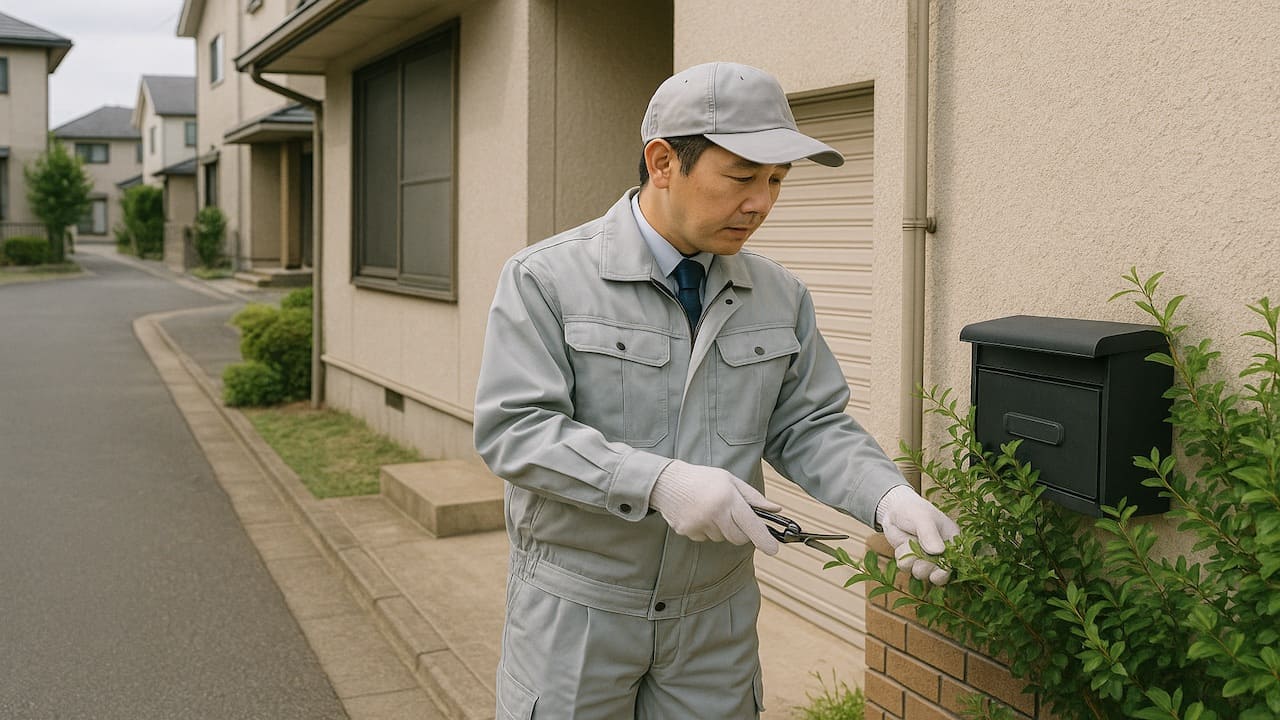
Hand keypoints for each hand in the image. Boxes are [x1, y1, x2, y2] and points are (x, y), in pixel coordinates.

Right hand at [649, 460, 781, 554]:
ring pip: (721, 538)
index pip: (751, 524)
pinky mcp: (687, 532)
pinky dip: (706, 530)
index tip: (773, 550)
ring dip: (721, 529)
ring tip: (710, 509)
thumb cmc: (702, 479)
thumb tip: (776, 509)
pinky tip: (698, 514)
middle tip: (733, 517)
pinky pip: (705, 538)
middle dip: (741, 532)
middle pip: (738, 538)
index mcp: (728, 498)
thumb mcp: (730, 480)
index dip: (764, 539)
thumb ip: (753, 497)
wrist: (667, 481)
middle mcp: (714, 513)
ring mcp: (699, 524)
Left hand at [876, 485, 959, 584]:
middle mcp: (942, 552)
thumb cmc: (913, 509)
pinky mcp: (913, 560)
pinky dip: (901, 557)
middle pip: (937, 573)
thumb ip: (930, 534)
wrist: (894, 510)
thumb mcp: (923, 518)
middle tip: (917, 548)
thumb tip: (938, 552)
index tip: (936, 574)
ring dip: (910, 559)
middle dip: (924, 564)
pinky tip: (902, 545)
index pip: (955, 562)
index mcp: (952, 540)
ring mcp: (927, 558)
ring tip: (908, 542)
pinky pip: (906, 568)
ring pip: (920, 572)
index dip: (946, 571)